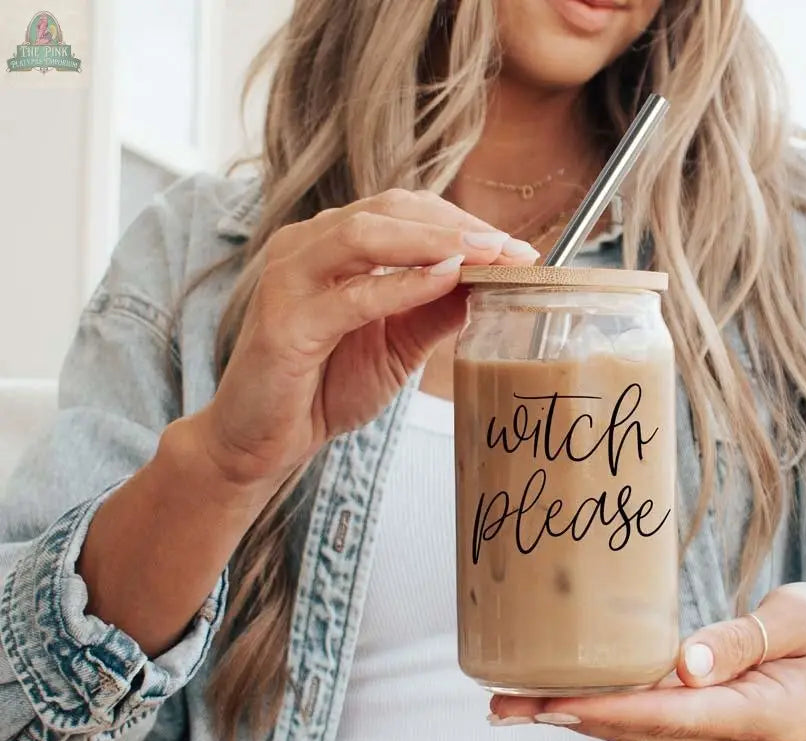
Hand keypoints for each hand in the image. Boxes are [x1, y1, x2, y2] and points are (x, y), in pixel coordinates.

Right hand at [192, 189, 538, 491]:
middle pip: (390, 210)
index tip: (518, 248)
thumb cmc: (322, 388)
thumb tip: (487, 283)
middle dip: (459, 226)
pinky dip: (403, 285)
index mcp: (331, 245)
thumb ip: (433, 312)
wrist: (262, 441)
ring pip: (367, 235)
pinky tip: (446, 282)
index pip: (404, 211)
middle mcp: (305, 247)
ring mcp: (290, 278)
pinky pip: (353, 295)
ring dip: (436, 242)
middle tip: (514, 249)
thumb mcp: (396, 347)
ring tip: (489, 256)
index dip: (463, 223)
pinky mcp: (286, 322)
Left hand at [490, 583, 805, 740]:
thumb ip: (744, 641)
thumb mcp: (805, 619)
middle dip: (569, 719)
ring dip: (578, 722)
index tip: (548, 703)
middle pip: (641, 735)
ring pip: (642, 740)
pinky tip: (566, 706)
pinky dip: (607, 720)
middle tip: (502, 703)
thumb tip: (684, 665)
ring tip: (513, 706)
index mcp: (769, 717)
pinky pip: (656, 735)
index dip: (603, 709)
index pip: (669, 715)